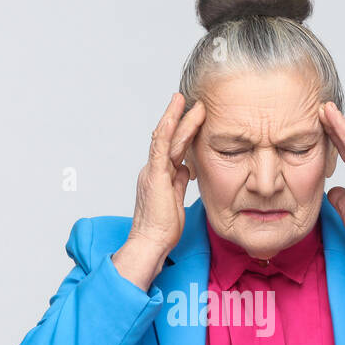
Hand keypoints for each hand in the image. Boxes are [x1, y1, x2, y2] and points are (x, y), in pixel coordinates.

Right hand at [114, 93, 205, 290]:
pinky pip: (161, 146)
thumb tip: (187, 168)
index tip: (194, 117)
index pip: (171, 147)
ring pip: (165, 138)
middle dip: (180, 118)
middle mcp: (153, 169)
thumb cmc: (162, 228)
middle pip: (168, 138)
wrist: (151, 243)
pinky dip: (168, 128)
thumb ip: (179, 182)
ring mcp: (153, 171)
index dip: (182, 131)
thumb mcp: (176, 200)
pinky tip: (176, 114)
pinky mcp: (155, 175)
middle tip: (194, 101)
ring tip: (187, 101)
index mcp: (158, 175)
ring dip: (177, 117)